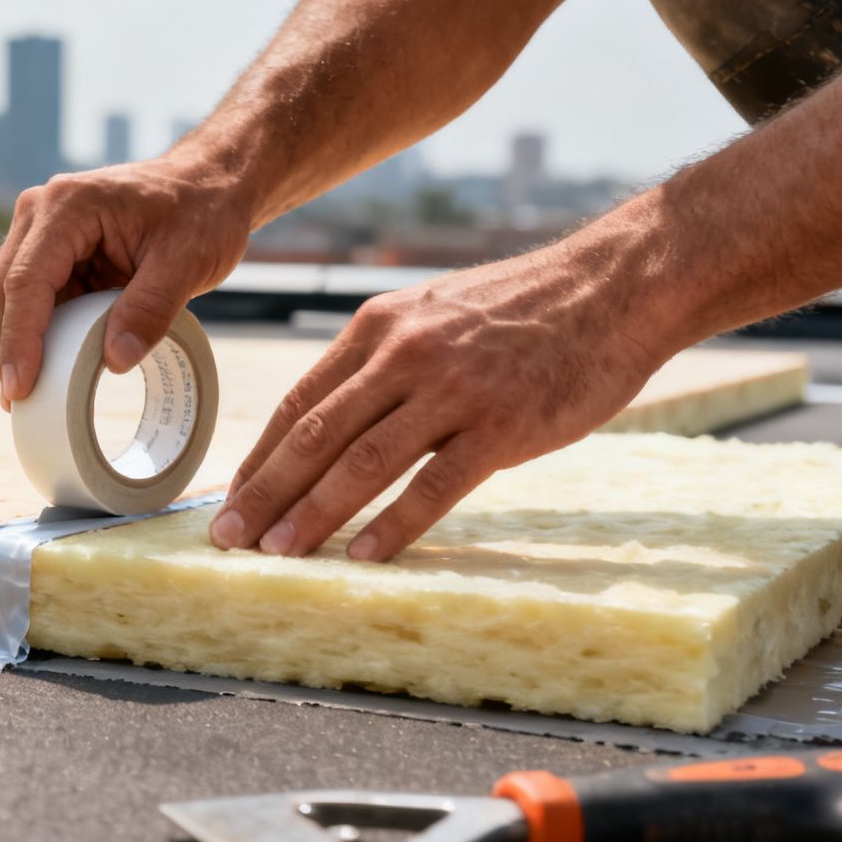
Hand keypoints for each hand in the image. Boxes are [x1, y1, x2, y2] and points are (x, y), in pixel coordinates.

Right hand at [0, 157, 251, 407]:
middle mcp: (41, 213)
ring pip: (7, 299)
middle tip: (18, 405)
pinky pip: (31, 301)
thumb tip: (114, 362)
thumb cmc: (201, 211)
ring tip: (26, 397)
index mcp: (68, 206)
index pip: (26, 280)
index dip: (19, 338)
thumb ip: (151, 309)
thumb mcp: (188, 260)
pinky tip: (43, 370)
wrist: (208, 184)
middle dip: (4, 350)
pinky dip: (34, 336)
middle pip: (2, 292)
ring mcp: (41, 233)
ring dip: (13, 346)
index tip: (20, 386)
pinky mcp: (52, 254)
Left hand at [209, 241, 673, 560]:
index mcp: (377, 328)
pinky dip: (392, 524)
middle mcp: (403, 354)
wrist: (614, 285)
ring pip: (362, 461)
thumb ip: (383, 363)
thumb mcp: (433, 314)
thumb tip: (332, 424)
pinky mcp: (501, 423)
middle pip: (315, 435)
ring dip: (311, 514)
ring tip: (276, 554)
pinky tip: (362, 556)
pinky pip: (434, 483)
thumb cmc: (523, 310)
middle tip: (227, 538)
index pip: (298, 402)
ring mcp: (452, 389)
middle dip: (264, 493)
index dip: (259, 457)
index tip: (229, 499)